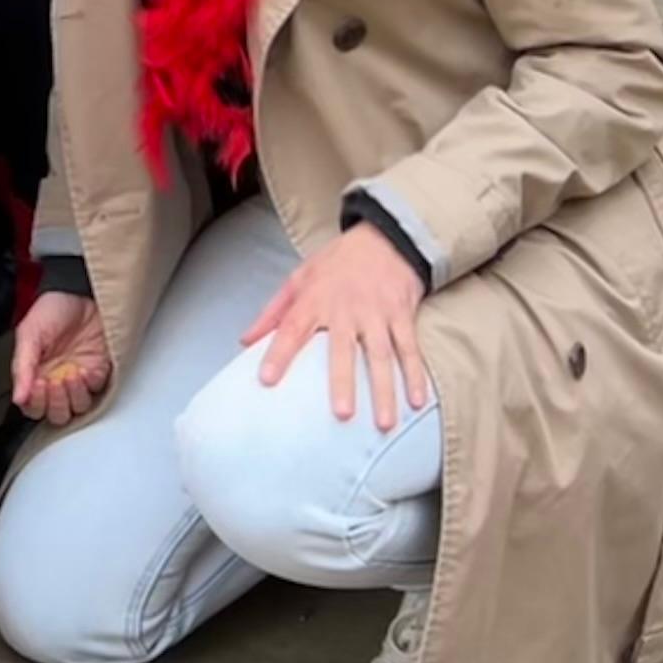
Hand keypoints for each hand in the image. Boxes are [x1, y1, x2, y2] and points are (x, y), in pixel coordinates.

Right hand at [10, 287, 112, 424]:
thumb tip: (19, 398)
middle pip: (57, 414)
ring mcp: (80, 378)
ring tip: (71, 375)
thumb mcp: (29, 334)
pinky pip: (98, 389)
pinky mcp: (100, 370)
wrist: (80, 290)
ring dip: (74, 396)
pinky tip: (85, 369)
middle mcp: (57, 380)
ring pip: (78, 407)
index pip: (34, 407)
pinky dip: (92, 384)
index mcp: (36, 375)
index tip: (37, 385)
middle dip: (55, 404)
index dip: (35, 403)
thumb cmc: (52, 307)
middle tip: (53, 382)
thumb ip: (22, 367)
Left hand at [246, 223, 434, 430]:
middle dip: (343, 382)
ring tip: (385, 424)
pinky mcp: (402, 315)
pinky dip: (416, 375)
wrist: (385, 238)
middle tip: (342, 414)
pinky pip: (410, 349)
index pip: (292, 329)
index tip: (267, 380)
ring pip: (382, 355)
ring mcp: (377, 313)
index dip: (279, 354)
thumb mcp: (299, 277)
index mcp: (315, 299)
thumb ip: (273, 312)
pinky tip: (417, 402)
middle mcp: (346, 308)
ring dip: (385, 389)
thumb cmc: (337, 263)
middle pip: (343, 349)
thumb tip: (245, 341)